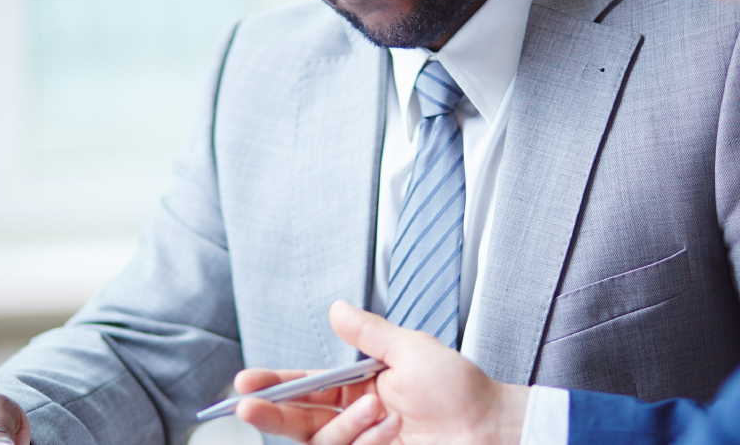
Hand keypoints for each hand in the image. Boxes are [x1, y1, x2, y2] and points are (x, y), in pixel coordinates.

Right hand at [235, 300, 528, 444]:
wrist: (492, 430)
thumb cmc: (461, 389)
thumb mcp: (412, 349)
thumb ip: (369, 333)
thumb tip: (335, 308)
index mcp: (364, 387)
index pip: (309, 388)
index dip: (276, 386)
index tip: (246, 384)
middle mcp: (360, 419)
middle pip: (301, 422)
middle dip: (273, 414)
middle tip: (248, 408)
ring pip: (323, 444)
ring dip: (346, 428)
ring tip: (383, 415)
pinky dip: (361, 443)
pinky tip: (389, 434)